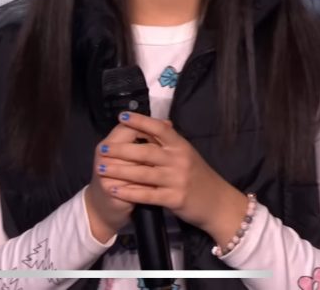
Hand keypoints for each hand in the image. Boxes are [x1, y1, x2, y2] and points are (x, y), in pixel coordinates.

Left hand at [96, 112, 249, 247]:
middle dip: (121, 150)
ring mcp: (177, 180)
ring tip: (101, 169)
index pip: (159, 128)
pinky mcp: (174, 198)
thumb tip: (151, 123)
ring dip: (119, 171)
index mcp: (181, 145)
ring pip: (142, 174)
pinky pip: (146, 195)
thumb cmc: (197, 175)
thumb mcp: (185, 154)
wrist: (217, 203)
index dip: (140, 121)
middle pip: (146, 152)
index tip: (122, 116)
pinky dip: (128, 192)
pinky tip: (114, 189)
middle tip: (102, 149)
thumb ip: (168, 141)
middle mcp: (179, 160)